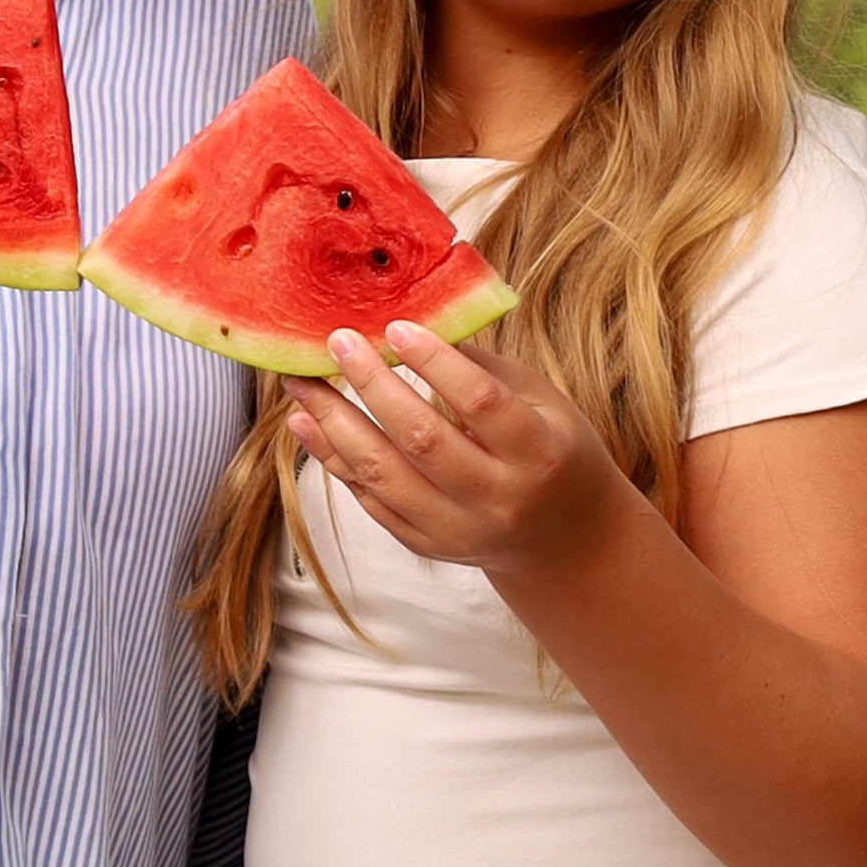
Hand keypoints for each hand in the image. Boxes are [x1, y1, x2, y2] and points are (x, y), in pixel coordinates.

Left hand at [288, 323, 626, 580]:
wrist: (564, 537)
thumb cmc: (552, 449)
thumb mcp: (541, 402)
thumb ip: (483, 367)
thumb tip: (414, 320)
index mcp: (539, 453)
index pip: (481, 403)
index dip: (435, 363)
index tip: (395, 326)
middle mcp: (497, 499)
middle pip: (422, 440)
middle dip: (372, 385)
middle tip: (338, 342)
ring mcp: (458, 529)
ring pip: (383, 475)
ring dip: (334, 424)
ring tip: (302, 383)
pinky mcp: (426, 545)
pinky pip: (370, 500)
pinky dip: (334, 460)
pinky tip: (307, 424)